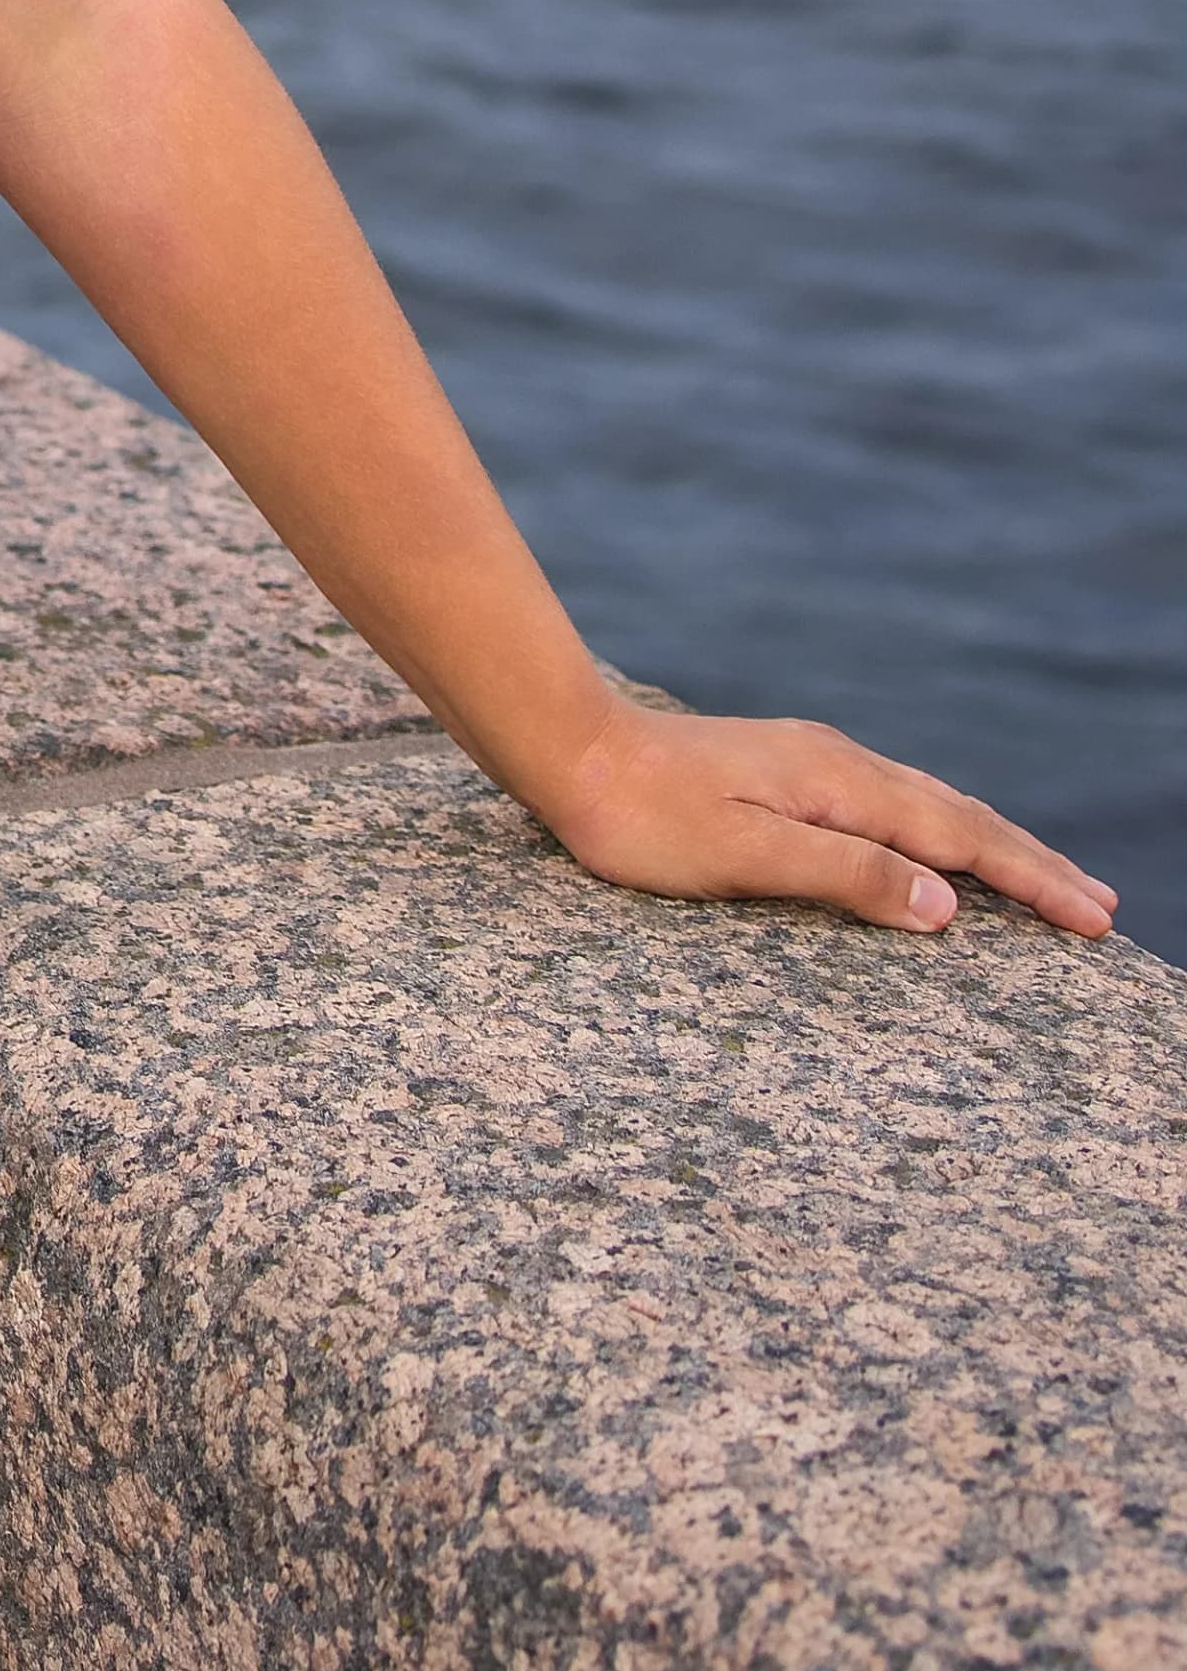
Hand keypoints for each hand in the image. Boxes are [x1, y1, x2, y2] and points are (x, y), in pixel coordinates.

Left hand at [541, 699, 1115, 937]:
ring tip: (1042, 878)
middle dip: (1032, 865)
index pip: (962, 840)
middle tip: (1100, 909)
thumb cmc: (643, 817)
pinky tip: (934, 842)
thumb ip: (848, 875)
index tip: (1095, 920)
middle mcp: (839, 763)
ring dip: (991, 844)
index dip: (1033, 881)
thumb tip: (947, 905)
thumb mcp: (746, 856)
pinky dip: (938, 827)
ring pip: (927, 804)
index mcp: (841, 784)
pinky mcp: (785, 769)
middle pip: (960, 817)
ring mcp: (812, 761)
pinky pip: (890, 800)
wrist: (569, 750)